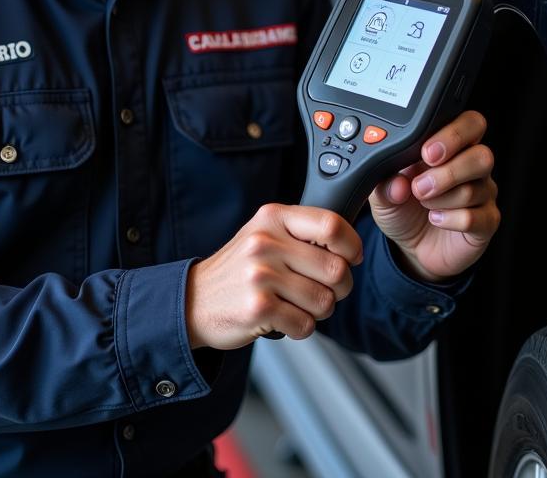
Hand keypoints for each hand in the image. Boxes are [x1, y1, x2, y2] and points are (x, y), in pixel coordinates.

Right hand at [185, 203, 362, 349]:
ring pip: (324, 301)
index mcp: (273, 217)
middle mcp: (266, 242)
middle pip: (336, 269)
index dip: (352, 245)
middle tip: (323, 290)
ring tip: (296, 304)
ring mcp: (260, 275)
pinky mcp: (258, 308)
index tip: (351, 257)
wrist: (194, 300)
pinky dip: (300, 328)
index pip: (331, 225)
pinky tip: (282, 318)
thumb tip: (350, 245)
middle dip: (339, 287)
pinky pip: (305, 325)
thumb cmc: (239, 269)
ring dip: (318, 311)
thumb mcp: (265, 234)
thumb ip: (302, 233)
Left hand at [369, 111, 498, 282]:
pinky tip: (436, 219)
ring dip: (442, 197)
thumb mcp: (383, 192)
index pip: (470, 125)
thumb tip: (397, 181)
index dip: (453, 134)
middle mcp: (472, 166)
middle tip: (421, 184)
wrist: (412, 245)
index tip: (426, 152)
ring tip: (423, 202)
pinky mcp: (486, 222)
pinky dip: (451, 219)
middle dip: (450, 169)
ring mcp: (483, 194)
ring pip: (477, 188)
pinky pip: (478, 217)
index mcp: (452, 146)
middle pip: (482, 155)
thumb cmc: (403, 207)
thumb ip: (384, 181)